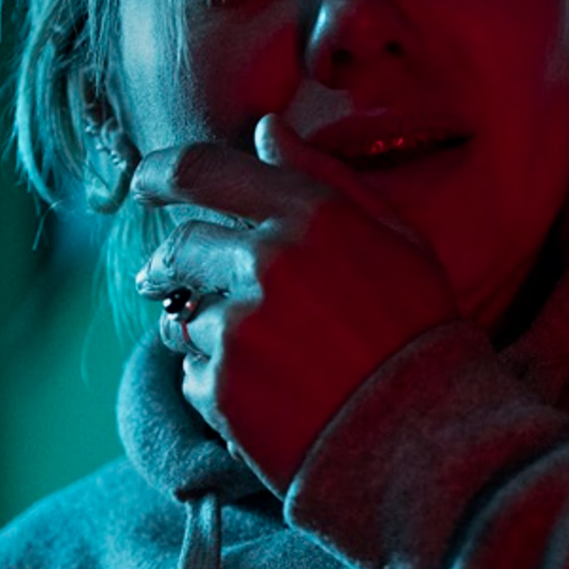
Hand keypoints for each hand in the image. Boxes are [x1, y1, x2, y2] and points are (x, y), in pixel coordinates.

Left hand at [132, 114, 457, 494]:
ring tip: (259, 355)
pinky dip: (217, 384)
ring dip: (202, 329)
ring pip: (182, 318)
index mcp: (308, 215)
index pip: (200, 170)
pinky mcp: (222, 391)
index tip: (144, 181)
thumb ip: (324, 175)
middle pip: (178, 249)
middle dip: (175, 267)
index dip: (159, 172)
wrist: (424, 437)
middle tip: (189, 285)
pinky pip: (192, 375)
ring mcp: (239, 329)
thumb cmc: (417, 329)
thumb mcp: (394, 236)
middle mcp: (265, 263)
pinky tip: (268, 395)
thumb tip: (265, 130)